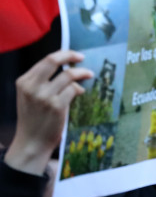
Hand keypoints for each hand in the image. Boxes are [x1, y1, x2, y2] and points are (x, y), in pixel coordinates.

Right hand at [5, 51, 92, 174]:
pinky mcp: (56, 106)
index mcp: (24, 82)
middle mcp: (32, 87)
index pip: (46, 60)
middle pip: (54, 61)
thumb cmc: (34, 117)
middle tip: (82, 57)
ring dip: (82, 73)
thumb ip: (43, 81)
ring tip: (89, 75)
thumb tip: (68, 65)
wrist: (31, 142)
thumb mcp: (31, 96)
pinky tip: (80, 92)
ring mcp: (44, 97)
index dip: (63, 54)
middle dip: (71, 55)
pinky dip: (79, 89)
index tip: (75, 55)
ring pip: (68, 75)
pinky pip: (74, 89)